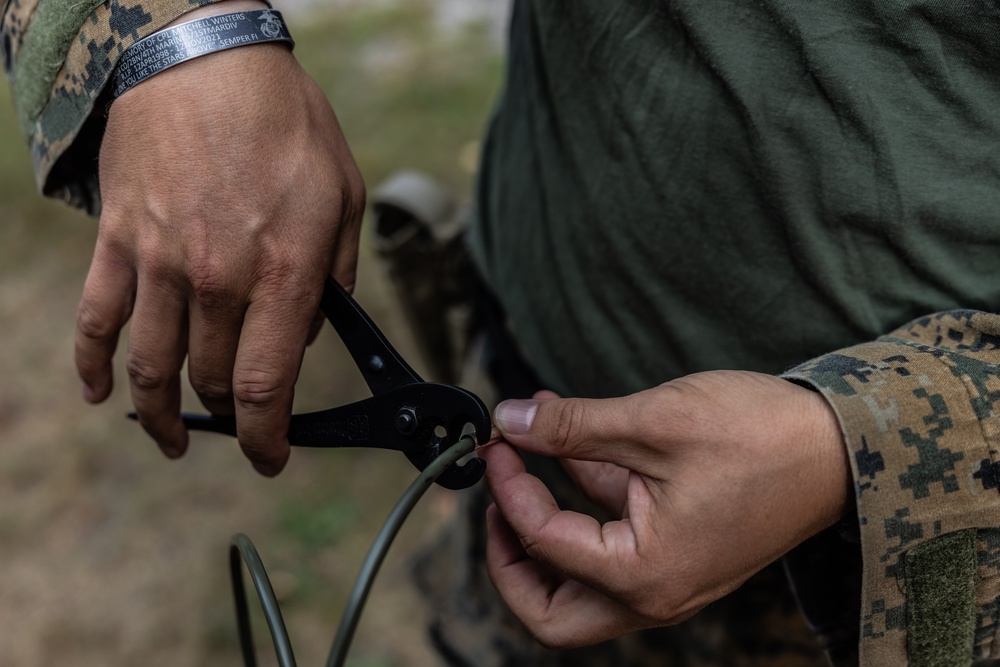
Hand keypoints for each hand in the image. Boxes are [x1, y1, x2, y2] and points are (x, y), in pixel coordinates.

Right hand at [75, 1, 364, 473]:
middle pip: (210, 380)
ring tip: (171, 440)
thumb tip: (318, 327)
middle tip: (238, 429)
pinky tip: (100, 393)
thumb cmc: (286, 122)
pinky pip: (96, 317)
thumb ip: (338, 272)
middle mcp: (219, 276)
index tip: (270, 457)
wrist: (206, 58)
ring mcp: (160, 261)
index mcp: (284, 269)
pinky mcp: (118, 240)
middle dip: (227, 418)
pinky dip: (94, 362)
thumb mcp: (344, 193)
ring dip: (158, 414)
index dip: (267, 436)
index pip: (266, 383)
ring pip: (151, 365)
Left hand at [480, 371, 850, 647]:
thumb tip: (511, 420)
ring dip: (548, 520)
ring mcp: (668, 577)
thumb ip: (572, 428)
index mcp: (645, 576)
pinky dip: (588, 499)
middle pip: (551, 609)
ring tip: (532, 445)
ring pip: (580, 580)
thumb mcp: (654, 422)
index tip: (498, 443)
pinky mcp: (678, 552)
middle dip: (509, 557)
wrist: (841, 446)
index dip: (509, 487)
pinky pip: (616, 541)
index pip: (542, 542)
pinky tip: (577, 439)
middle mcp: (654, 593)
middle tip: (496, 499)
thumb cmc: (762, 439)